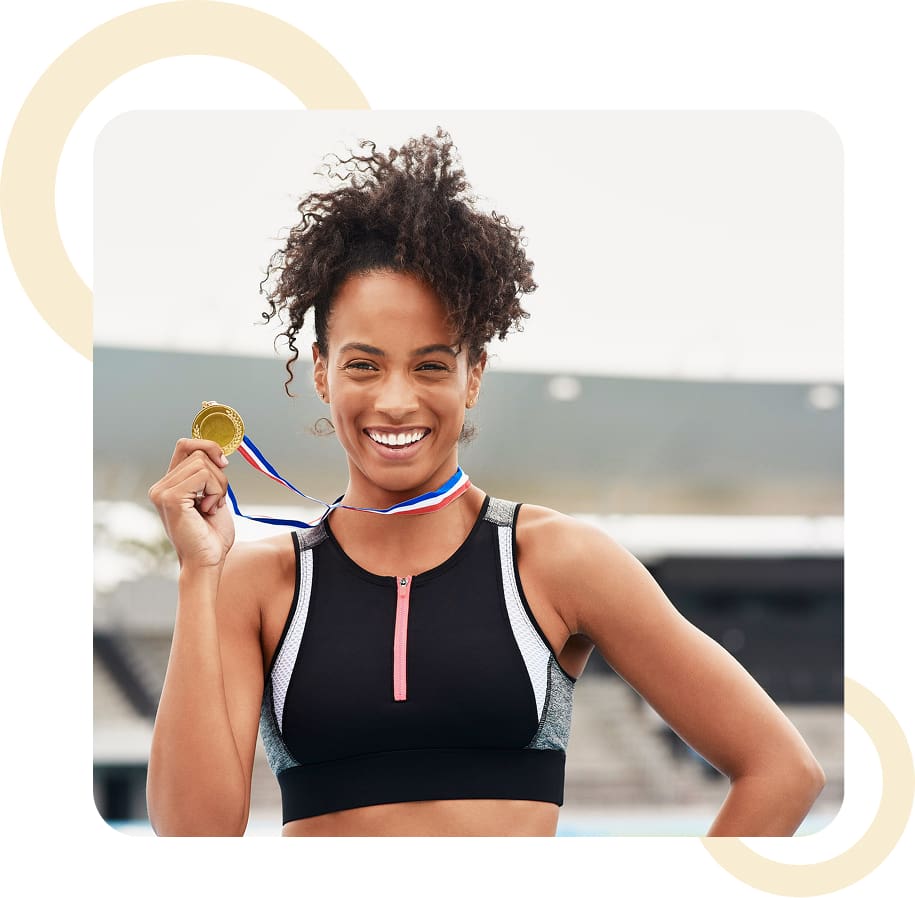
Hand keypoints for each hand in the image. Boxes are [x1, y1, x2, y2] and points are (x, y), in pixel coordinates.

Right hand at [148, 438, 234, 569]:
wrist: (207, 562)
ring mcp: (162, 491)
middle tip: (216, 501)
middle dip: (219, 475)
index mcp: (169, 484)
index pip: (185, 445)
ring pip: (203, 463)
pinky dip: (215, 490)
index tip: (224, 463)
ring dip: (218, 485)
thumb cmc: (211, 535)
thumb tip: (218, 451)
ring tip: (211, 508)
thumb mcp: (213, 497)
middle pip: (199, 453)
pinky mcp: (170, 498)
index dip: (207, 447)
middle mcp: (160, 486)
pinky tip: (209, 509)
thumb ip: (209, 475)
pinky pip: (203, 475)